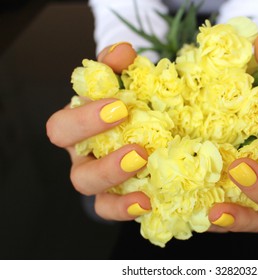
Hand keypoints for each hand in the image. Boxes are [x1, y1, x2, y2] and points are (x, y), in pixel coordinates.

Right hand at [46, 42, 151, 220]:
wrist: (146, 133)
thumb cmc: (130, 108)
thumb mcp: (125, 85)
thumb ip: (120, 67)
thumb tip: (124, 51)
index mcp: (79, 126)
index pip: (63, 125)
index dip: (86, 117)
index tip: (120, 105)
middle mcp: (81, 153)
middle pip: (70, 156)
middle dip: (98, 147)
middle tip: (135, 142)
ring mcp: (95, 178)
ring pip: (86, 185)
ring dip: (111, 174)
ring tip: (141, 162)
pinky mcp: (113, 198)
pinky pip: (109, 209)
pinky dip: (124, 207)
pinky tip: (146, 200)